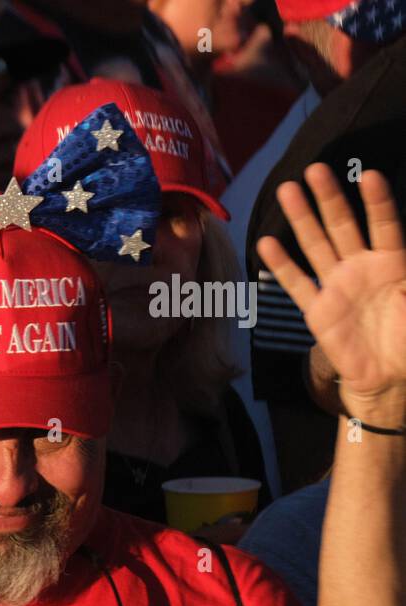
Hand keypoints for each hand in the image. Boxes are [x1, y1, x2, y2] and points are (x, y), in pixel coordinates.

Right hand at [257, 163, 405, 422]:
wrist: (390, 379)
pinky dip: (283, 264)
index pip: (384, 224)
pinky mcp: (318, 310)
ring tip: (288, 191)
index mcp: (393, 263)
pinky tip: (268, 243)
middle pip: (344, 226)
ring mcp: (337, 287)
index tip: (367, 175)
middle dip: (329, 198)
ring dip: (303, 218)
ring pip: (317, 245)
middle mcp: (362, 268)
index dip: (377, 201)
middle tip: (315, 170)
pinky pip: (298, 283)